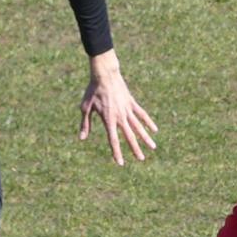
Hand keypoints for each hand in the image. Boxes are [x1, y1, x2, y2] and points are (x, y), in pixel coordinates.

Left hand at [79, 49, 157, 165]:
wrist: (104, 74)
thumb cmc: (93, 91)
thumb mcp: (85, 107)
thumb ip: (85, 124)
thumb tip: (82, 138)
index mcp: (108, 119)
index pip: (113, 140)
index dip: (116, 152)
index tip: (120, 163)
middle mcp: (120, 116)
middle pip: (129, 136)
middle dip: (135, 149)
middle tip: (141, 159)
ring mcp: (127, 109)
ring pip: (138, 127)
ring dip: (146, 138)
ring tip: (153, 147)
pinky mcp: (131, 102)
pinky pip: (142, 114)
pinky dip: (148, 122)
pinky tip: (154, 130)